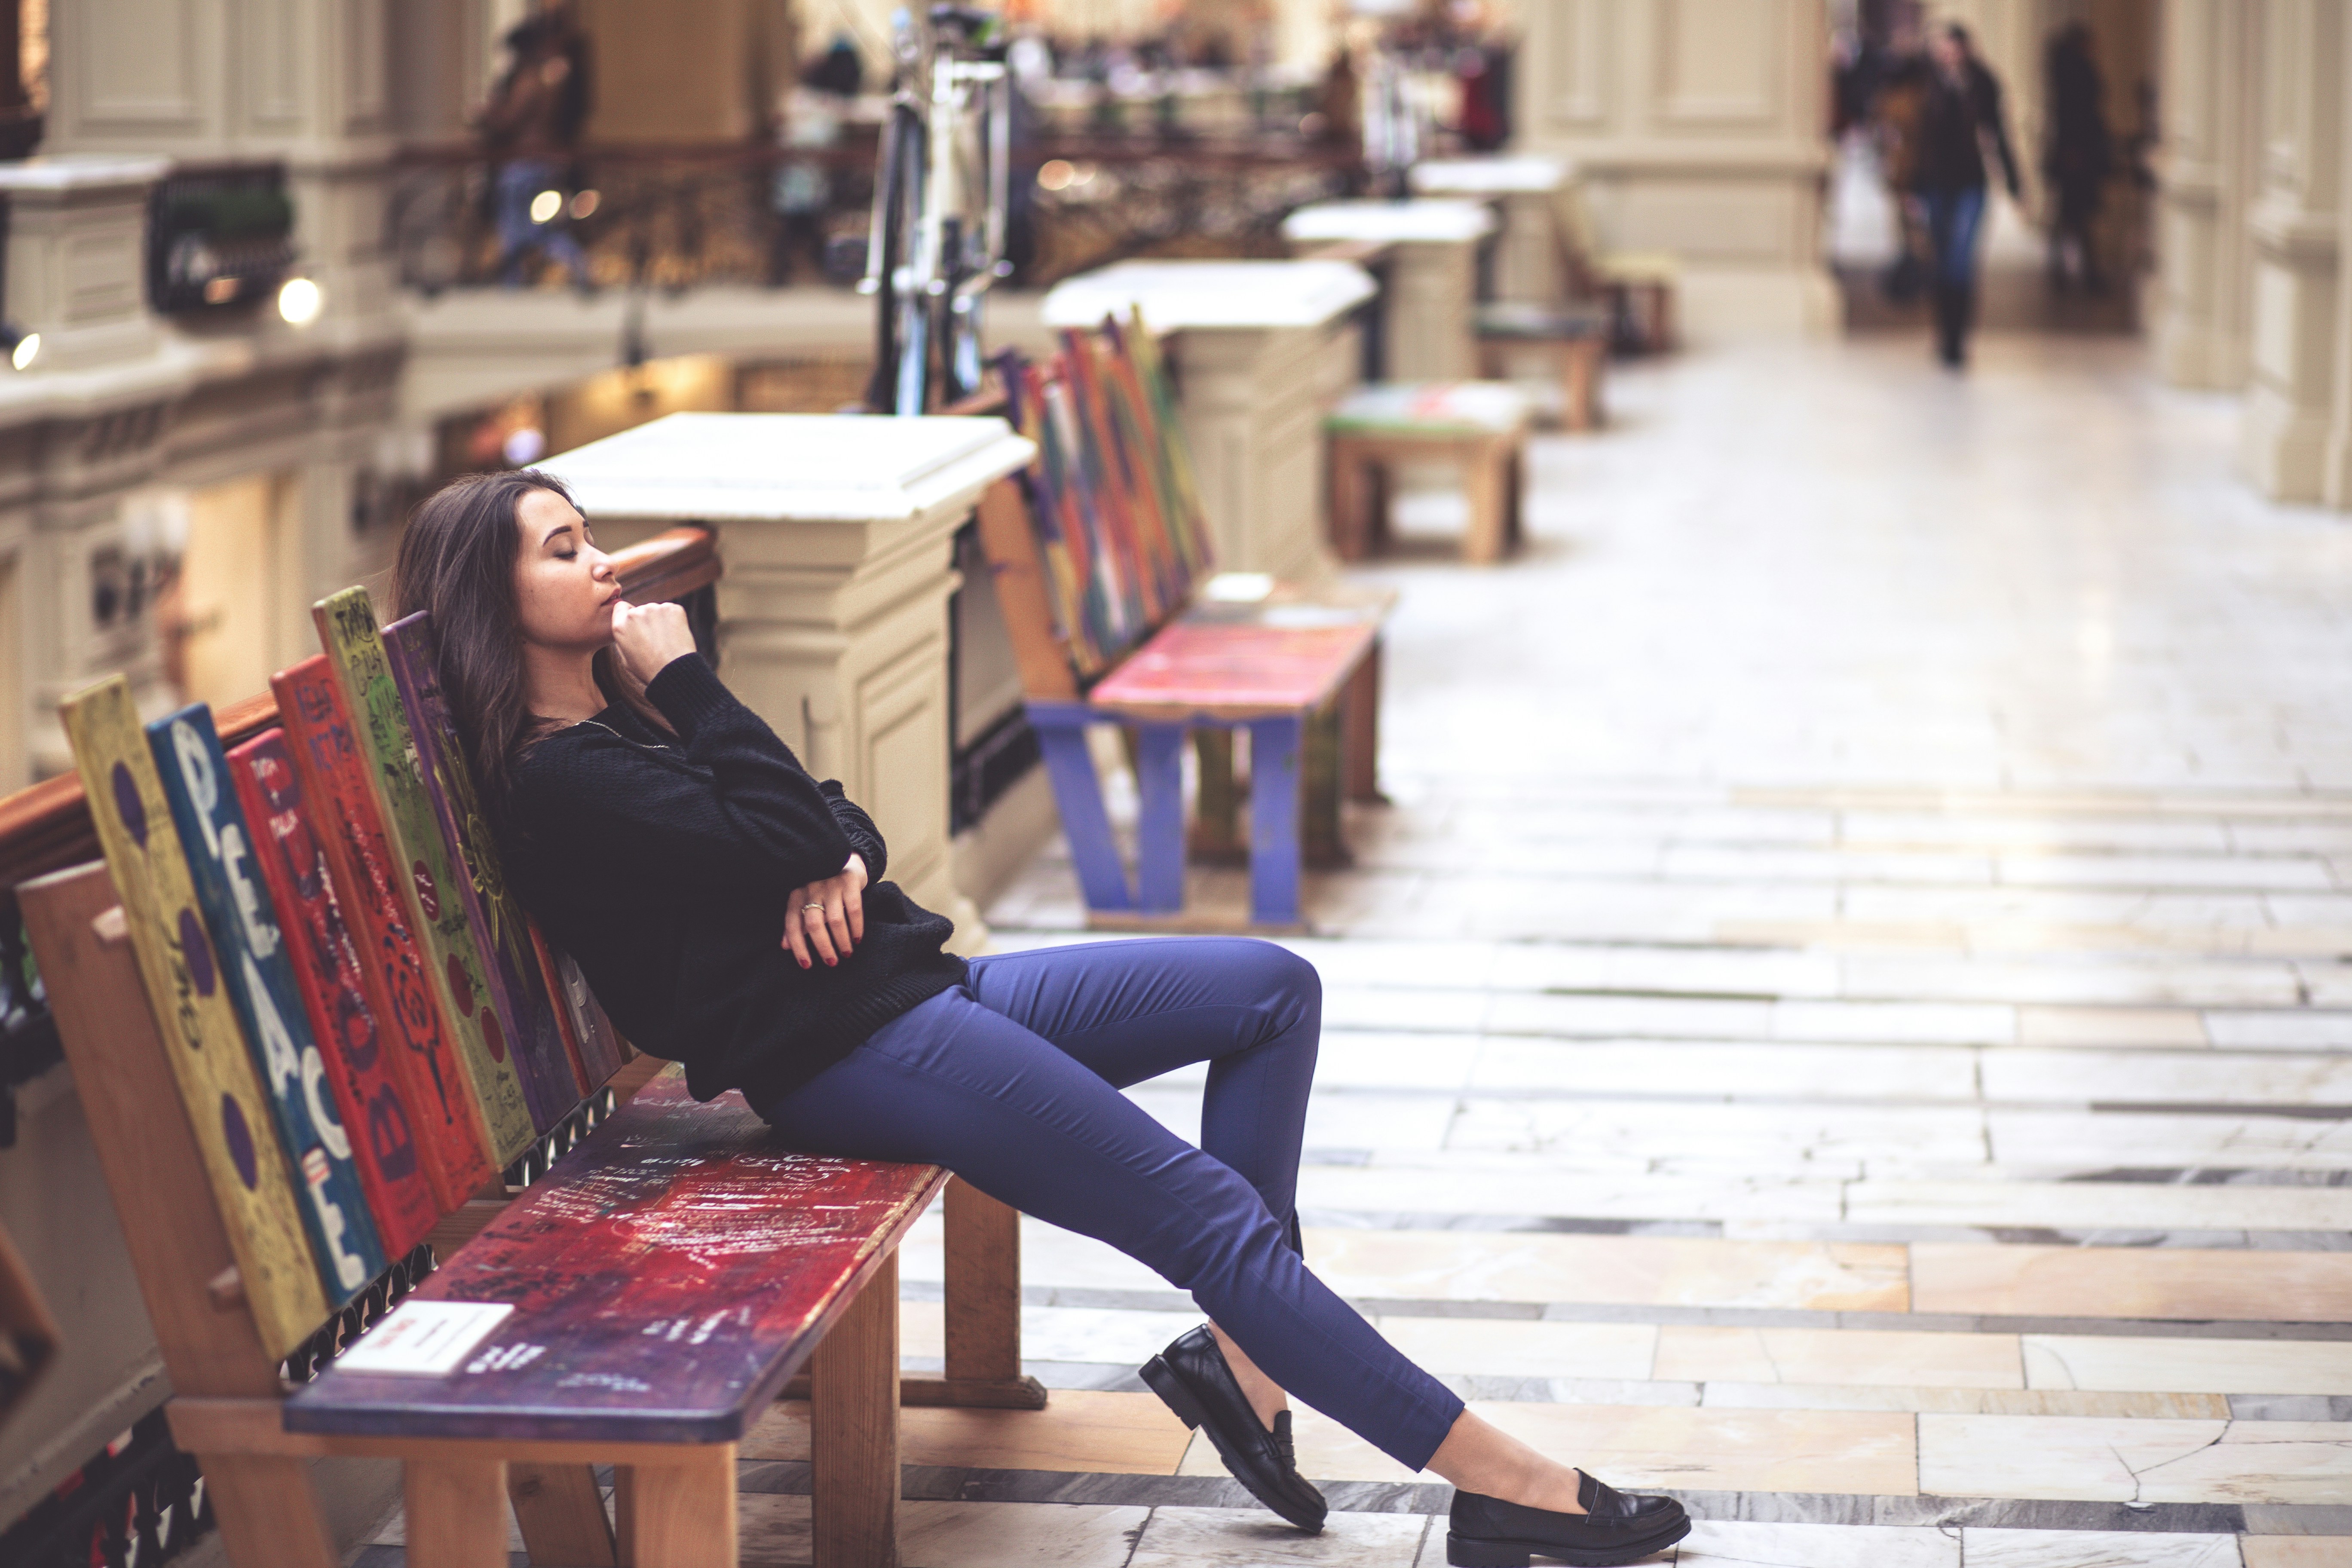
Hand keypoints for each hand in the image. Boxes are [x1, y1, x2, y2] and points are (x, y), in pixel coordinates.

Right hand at [610, 599, 696, 693]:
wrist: (674, 671)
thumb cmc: (649, 669)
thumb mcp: (626, 657)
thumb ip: (624, 637)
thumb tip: (628, 628)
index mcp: (621, 625)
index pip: (621, 607)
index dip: (628, 615)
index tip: (636, 625)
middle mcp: (636, 613)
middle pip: (640, 610)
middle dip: (646, 620)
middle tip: (654, 639)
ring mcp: (655, 609)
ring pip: (656, 610)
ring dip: (660, 620)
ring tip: (665, 640)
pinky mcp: (673, 609)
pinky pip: (671, 611)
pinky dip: (674, 620)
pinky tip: (675, 635)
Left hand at [785, 854, 867, 968]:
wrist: (845, 862)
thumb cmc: (821, 890)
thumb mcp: (804, 903)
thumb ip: (795, 924)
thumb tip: (784, 946)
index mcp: (796, 896)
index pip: (793, 925)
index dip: (798, 947)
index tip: (807, 965)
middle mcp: (811, 889)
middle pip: (814, 924)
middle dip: (823, 947)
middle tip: (832, 962)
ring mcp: (831, 885)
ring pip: (835, 920)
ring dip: (841, 941)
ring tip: (846, 953)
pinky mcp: (849, 882)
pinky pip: (854, 910)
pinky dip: (856, 928)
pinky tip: (857, 939)